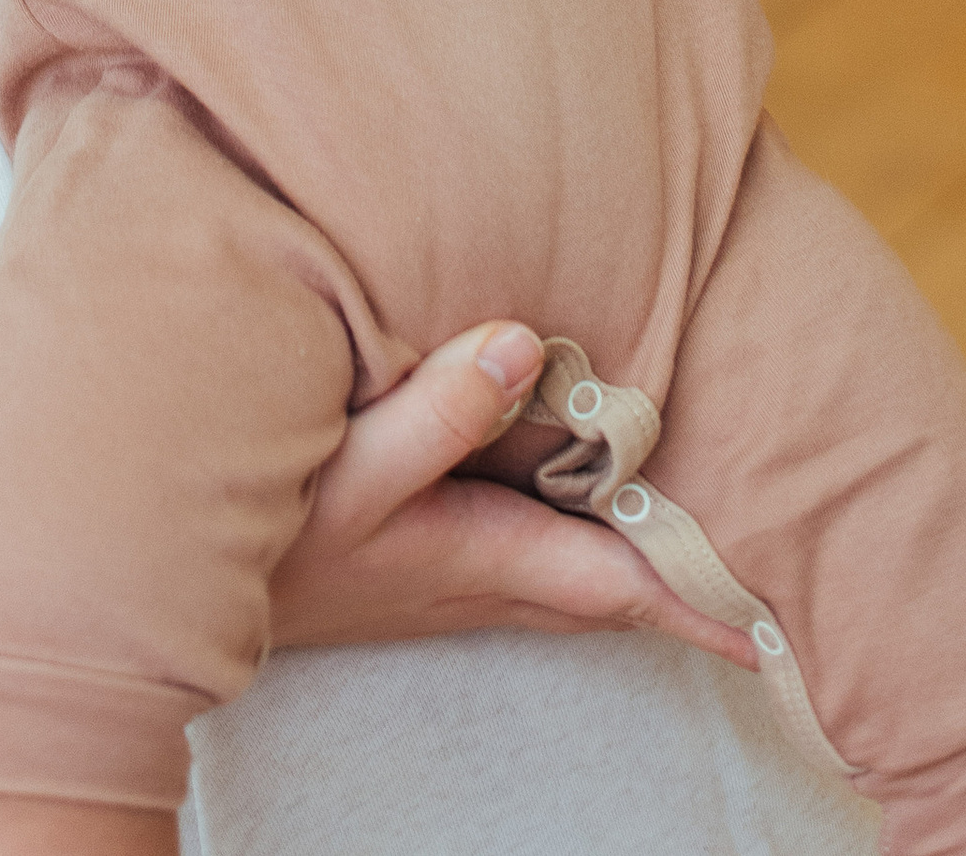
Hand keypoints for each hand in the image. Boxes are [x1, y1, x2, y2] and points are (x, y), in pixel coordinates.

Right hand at [268, 324, 756, 667]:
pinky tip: (576, 490)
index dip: (707, 595)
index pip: (622, 579)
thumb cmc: (268, 527)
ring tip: (701, 525)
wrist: (181, 592)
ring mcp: (451, 572)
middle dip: (691, 577)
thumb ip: (439, 409)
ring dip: (636, 553)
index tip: (785, 618)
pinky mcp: (423, 554)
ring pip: (574, 569)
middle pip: (613, 582)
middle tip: (772, 570)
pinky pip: (531, 549)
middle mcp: (483, 574)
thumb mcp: (347, 465)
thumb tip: (528, 347)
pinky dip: (576, 530)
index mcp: (485, 555)